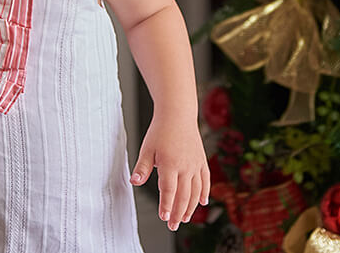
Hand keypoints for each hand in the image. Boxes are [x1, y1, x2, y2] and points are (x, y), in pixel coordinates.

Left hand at [131, 113, 209, 231]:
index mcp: (170, 164)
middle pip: (183, 195)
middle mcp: (185, 166)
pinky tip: (202, 202)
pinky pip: (205, 180)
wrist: (178, 114)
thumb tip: (134, 181)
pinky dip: (205, 192)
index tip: (164, 218)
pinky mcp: (201, 161)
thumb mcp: (147, 148)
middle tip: (173, 225)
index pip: (168, 191)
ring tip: (184, 218)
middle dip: (178, 213)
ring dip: (190, 207)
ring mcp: (195, 164)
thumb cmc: (161, 130)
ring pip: (195, 191)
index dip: (166, 206)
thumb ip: (142, 167)